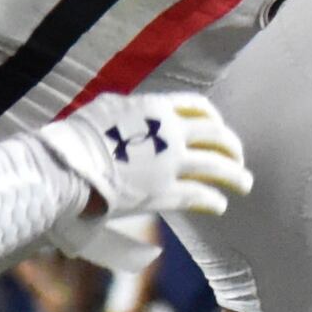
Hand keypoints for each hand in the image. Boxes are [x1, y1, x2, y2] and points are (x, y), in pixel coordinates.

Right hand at [35, 93, 252, 222]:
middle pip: (215, 135)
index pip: (197, 106)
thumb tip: (137, 112)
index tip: (219, 127)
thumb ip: (130, 112)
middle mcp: (169, 134)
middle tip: (239, 158)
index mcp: (154, 108)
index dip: (213, 118)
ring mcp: (169, 165)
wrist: (65, 170)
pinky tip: (220, 205)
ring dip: (235, 175)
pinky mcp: (163, 195)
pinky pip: (198, 196)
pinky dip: (213, 200)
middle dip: (232, 146)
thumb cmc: (76, 139)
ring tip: (245, 184)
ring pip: (216, 167)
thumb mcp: (106, 110)